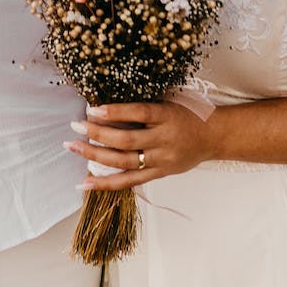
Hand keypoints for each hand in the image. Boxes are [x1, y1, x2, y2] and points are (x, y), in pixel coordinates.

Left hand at [64, 102, 217, 191]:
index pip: (139, 113)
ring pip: (124, 161)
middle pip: (127, 140)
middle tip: (75, 126)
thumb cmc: (187, 115)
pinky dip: (105, 183)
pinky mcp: (159, 173)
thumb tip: (104, 108)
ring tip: (73, 146)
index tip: (92, 109)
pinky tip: (85, 183)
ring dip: (94, 155)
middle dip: (97, 134)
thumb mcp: (169, 102)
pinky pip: (129, 181)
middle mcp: (164, 139)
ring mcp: (161, 160)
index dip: (115, 112)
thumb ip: (142, 107)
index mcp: (167, 116)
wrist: (214, 136)